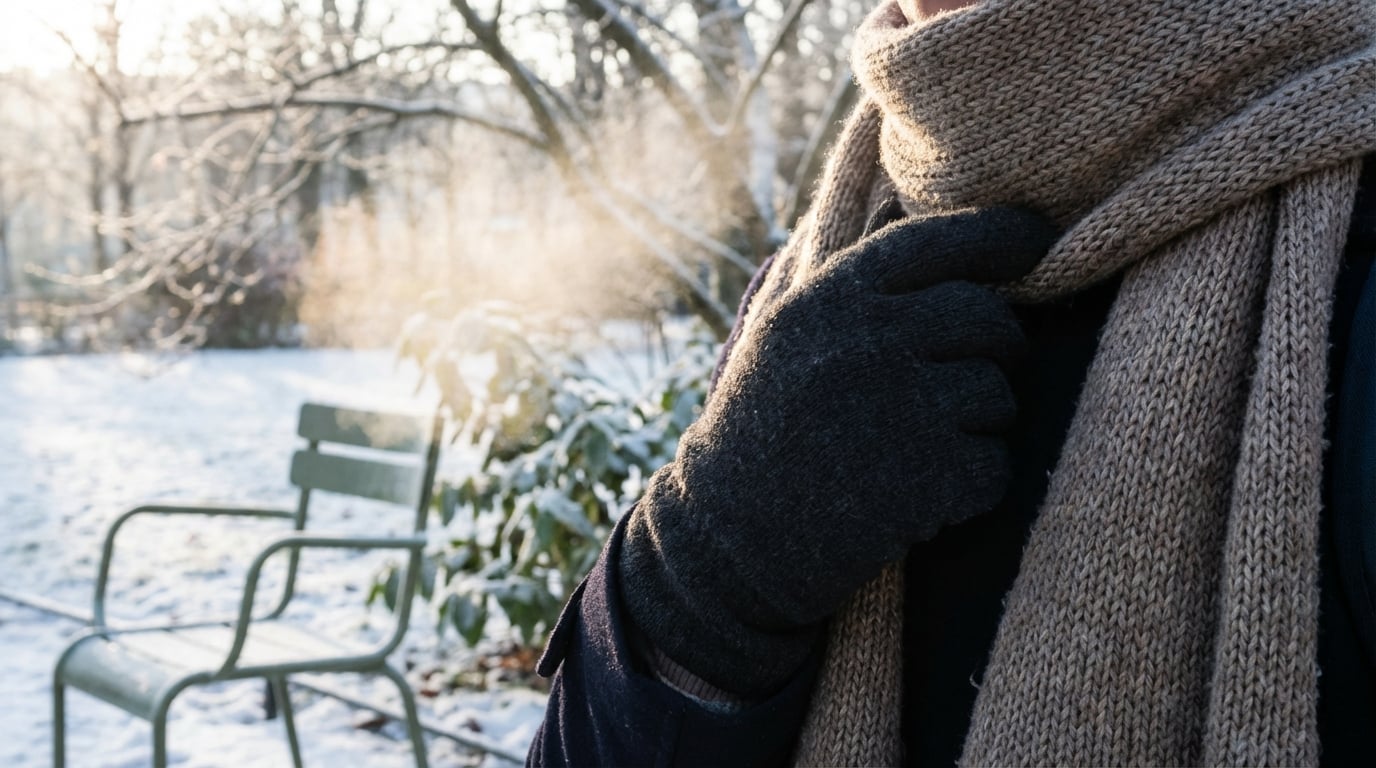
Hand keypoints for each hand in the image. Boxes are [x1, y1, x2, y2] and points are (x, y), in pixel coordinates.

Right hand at [619, 206, 1057, 695]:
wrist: (726, 543)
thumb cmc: (759, 437)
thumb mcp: (781, 338)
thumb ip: (846, 288)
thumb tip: (903, 212)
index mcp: (829, 300)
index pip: (935, 241)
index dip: (997, 233)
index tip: (1034, 238)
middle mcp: (865, 341)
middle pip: (987, 317)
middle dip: (998, 348)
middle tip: (972, 381)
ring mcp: (899, 409)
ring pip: (998, 394)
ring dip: (979, 426)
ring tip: (923, 451)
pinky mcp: (925, 478)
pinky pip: (995, 467)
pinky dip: (972, 489)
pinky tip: (924, 499)